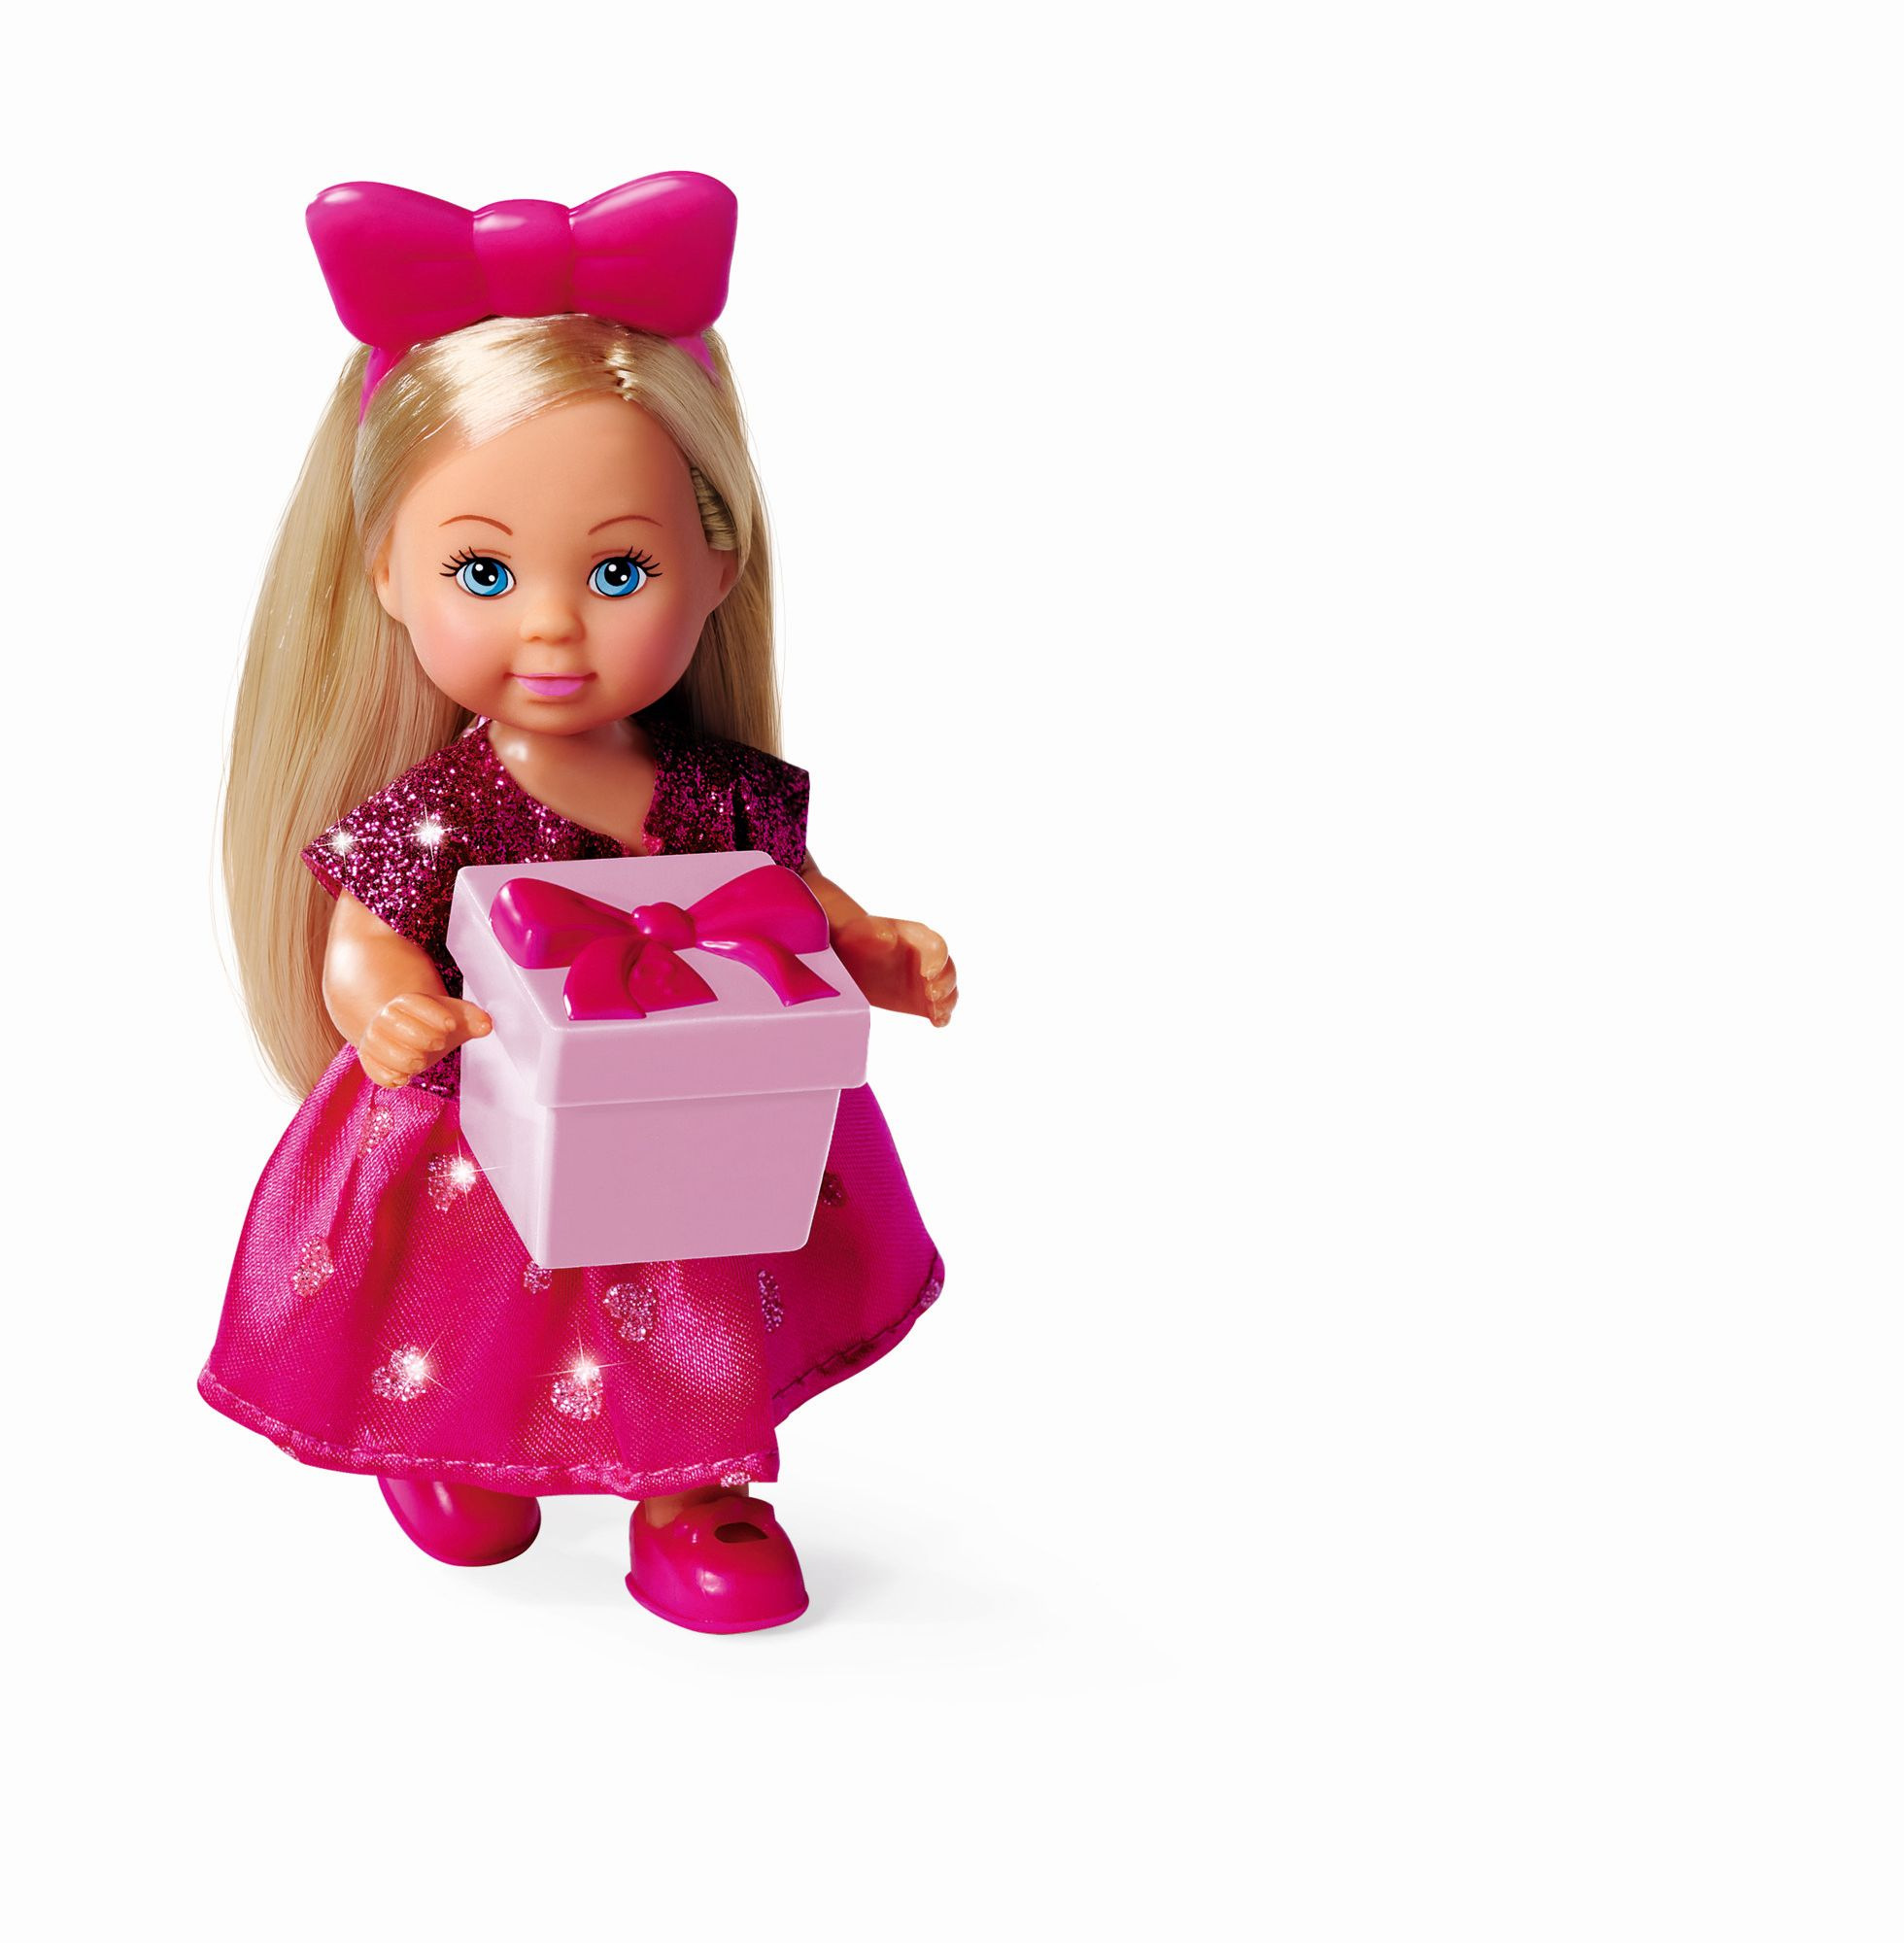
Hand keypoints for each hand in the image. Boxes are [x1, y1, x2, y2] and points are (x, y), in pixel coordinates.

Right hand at [356, 993, 492, 1087]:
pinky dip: (390, 1077)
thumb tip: (486, 1025)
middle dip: (423, 1038)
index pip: (414, 1004)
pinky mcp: (370, 1061)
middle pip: (400, 1029)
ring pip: (386, 1052)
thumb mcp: (455, 1018)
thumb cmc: (433, 1027)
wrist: (405, 1036)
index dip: (433, 1015)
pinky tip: (404, 1078)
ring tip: (420, 1061)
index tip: (450, 1025)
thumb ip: (473, 1019)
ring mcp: (374, 1041)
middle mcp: (385, 1019)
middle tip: (438, 1043)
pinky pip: (375, 1072)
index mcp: (406, 1002)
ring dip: (407, 1060)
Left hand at [833, 915, 958, 1025]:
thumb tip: (887, 937)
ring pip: (947, 990)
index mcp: (917, 937)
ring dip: (946, 1001)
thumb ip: (871, 932)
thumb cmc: (855, 939)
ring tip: (936, 1013)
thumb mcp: (858, 933)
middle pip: (947, 970)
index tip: (928, 974)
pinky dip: (941, 1015)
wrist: (848, 959)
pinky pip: (938, 1008)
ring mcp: (927, 980)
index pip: (936, 947)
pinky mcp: (921, 1001)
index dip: (937, 960)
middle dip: (944, 984)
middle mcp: (927, 958)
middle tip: (932, 996)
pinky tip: (937, 1021)